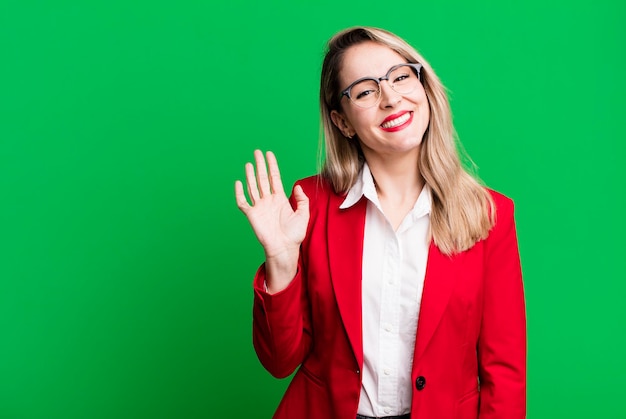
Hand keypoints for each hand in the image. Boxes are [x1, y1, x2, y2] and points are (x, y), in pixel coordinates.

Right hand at [235, 150, 308, 290]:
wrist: (285, 248)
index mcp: (280, 199)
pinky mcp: (252, 215)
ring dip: (250, 175)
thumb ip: (302, 199)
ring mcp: (259, 207)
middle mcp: (268, 201)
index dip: (272, 165)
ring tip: (249, 163)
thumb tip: (297, 186)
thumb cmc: (295, 235)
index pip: (274, 177)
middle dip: (260, 165)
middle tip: (257, 152)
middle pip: (262, 178)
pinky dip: (239, 193)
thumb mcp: (303, 214)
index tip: (269, 154)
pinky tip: (239, 183)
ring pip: (253, 187)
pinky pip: (243, 202)